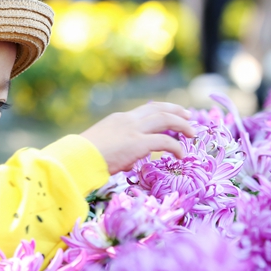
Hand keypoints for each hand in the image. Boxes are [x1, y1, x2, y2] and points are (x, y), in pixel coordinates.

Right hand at [80, 102, 195, 173]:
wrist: (77, 158)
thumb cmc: (84, 157)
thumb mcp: (103, 147)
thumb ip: (120, 150)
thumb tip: (130, 161)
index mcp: (119, 119)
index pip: (144, 112)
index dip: (160, 112)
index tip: (171, 115)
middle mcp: (128, 120)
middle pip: (158, 109)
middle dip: (176, 111)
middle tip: (188, 116)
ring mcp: (134, 130)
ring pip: (165, 119)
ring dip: (182, 124)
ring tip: (192, 133)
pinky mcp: (138, 143)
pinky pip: (165, 142)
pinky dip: (177, 147)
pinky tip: (181, 154)